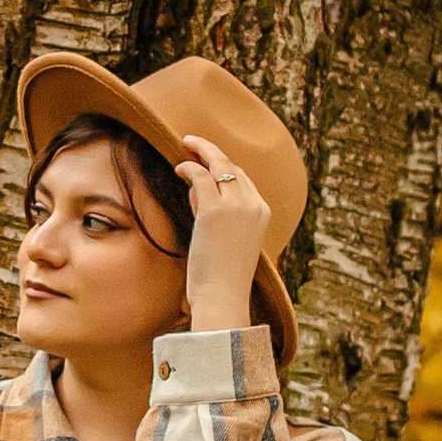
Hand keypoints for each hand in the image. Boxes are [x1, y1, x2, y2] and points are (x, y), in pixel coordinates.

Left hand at [172, 132, 267, 333]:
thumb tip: (196, 193)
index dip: (222, 168)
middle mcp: (252, 204)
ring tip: (184, 146)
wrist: (223, 297)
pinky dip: (189, 168)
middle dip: (211, 151)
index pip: (243, 178)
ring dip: (199, 152)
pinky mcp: (213, 211)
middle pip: (232, 166)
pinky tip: (179, 168)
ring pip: (217, 165)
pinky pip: (200, 177)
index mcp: (262, 212)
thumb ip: (220, 215)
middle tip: (192, 142)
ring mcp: (235, 206)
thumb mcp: (231, 240)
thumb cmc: (223, 277)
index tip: (206, 164)